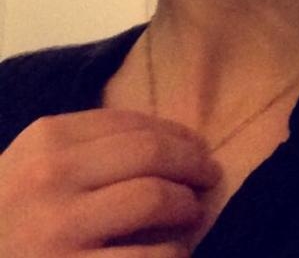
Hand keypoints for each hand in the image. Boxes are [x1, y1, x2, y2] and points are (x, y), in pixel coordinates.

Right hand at [0, 108, 221, 256]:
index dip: (175, 133)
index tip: (197, 146)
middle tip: (210, 174)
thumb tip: (164, 142)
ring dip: (187, 206)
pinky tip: (173, 254)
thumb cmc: (9, 219)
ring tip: (192, 213)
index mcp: (47, 138)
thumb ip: (84, 148)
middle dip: (192, 162)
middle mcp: (52, 176)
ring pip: (153, 198)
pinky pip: (148, 257)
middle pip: (150, 152)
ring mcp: (59, 228)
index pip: (129, 122)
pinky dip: (172, 254)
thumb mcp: (31, 167)